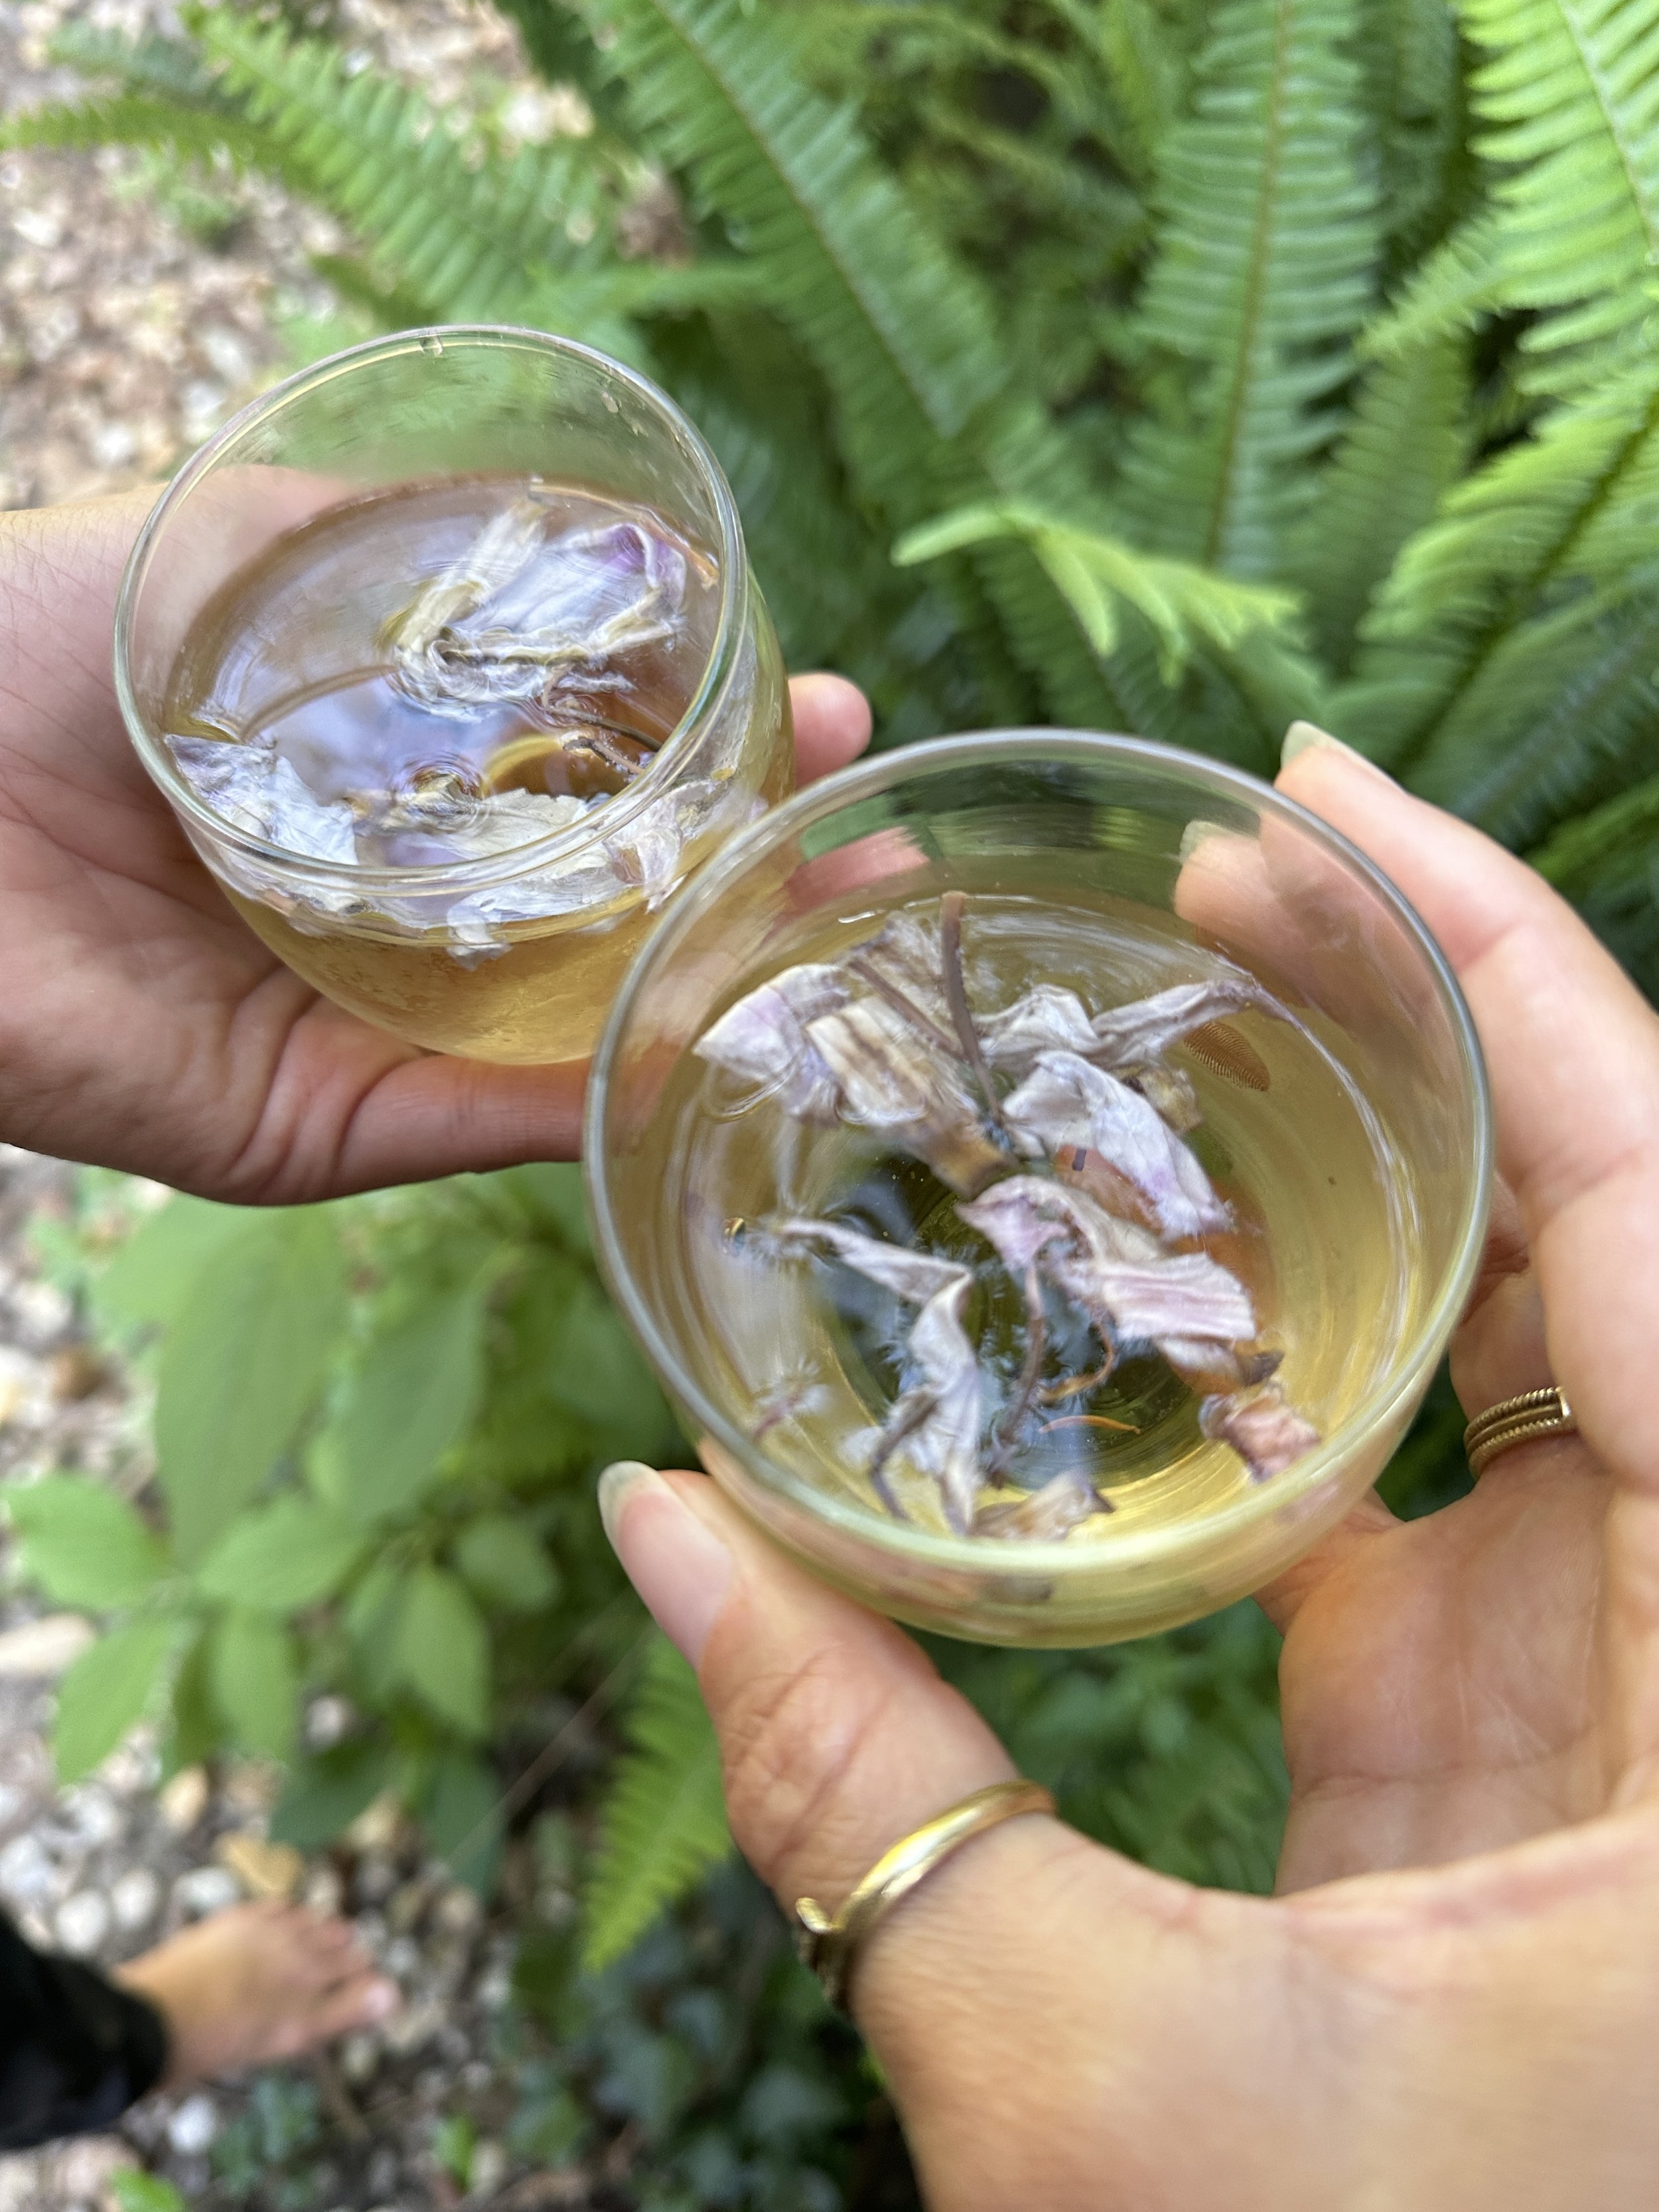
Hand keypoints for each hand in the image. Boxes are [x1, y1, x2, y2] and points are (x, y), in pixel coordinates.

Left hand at [0, 493, 870, 1200]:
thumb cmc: (18, 642)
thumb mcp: (240, 546)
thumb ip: (403, 546)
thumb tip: (605, 528)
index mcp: (377, 789)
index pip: (585, 783)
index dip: (713, 752)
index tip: (823, 712)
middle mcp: (389, 918)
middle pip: (605, 921)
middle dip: (754, 879)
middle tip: (883, 835)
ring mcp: (362, 1031)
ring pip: (573, 1036)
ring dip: (721, 994)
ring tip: (850, 931)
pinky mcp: (317, 1130)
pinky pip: (480, 1126)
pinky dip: (601, 1097)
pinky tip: (718, 1044)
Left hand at [115, 1899, 396, 2083]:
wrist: (152, 2018)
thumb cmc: (218, 2042)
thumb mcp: (287, 2037)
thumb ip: (343, 2012)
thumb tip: (396, 1992)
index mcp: (306, 1979)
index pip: (352, 1972)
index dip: (365, 1978)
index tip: (374, 1981)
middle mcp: (292, 1947)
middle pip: (331, 1943)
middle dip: (347, 1950)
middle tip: (358, 1951)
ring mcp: (260, 1931)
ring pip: (305, 1922)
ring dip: (321, 1927)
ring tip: (332, 1929)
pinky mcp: (231, 1921)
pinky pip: (271, 1908)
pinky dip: (287, 1911)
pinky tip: (286, 1912)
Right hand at [596, 732, 1658, 2209]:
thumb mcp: (1099, 2087)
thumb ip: (868, 1800)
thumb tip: (659, 1524)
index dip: (1509, 977)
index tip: (1330, 811)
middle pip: (1612, 1242)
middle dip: (1432, 1024)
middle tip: (1226, 881)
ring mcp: (1635, 1686)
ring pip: (1551, 1346)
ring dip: (1388, 1169)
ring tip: (1205, 1017)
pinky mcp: (1541, 1737)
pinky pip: (1471, 1485)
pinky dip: (1337, 1357)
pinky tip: (1194, 1286)